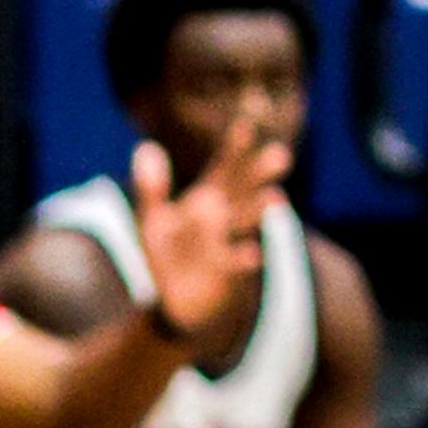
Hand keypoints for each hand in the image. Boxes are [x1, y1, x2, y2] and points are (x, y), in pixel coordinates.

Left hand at [135, 109, 285, 346]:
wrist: (181, 302)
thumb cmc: (168, 256)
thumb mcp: (153, 220)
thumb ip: (151, 187)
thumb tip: (145, 147)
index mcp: (208, 198)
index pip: (224, 168)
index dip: (234, 148)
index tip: (246, 125)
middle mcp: (224, 216)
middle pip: (243, 190)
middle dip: (260, 174)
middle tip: (282, 155)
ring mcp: (227, 242)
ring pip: (244, 223)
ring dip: (258, 211)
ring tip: (277, 198)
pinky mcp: (222, 273)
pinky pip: (234, 263)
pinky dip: (243, 259)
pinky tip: (252, 255)